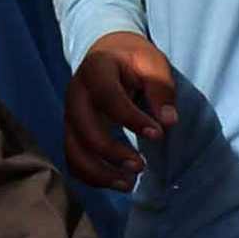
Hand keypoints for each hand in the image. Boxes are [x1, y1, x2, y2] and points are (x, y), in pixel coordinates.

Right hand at [64, 31, 179, 192]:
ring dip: (98, 172)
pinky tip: (117, 182)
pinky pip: (73, 159)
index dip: (131, 119)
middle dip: (111, 152)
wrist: (107, 53)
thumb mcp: (152, 62)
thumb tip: (168, 122)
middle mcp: (76, 94)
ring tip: (129, 184)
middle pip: (83, 129)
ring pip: (73, 150)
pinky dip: (91, 177)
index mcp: (96, 70)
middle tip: (141, 166)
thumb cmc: (133, 59)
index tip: (158, 135)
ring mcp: (69, 114)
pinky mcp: (72, 131)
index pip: (108, 97)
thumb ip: (161, 89)